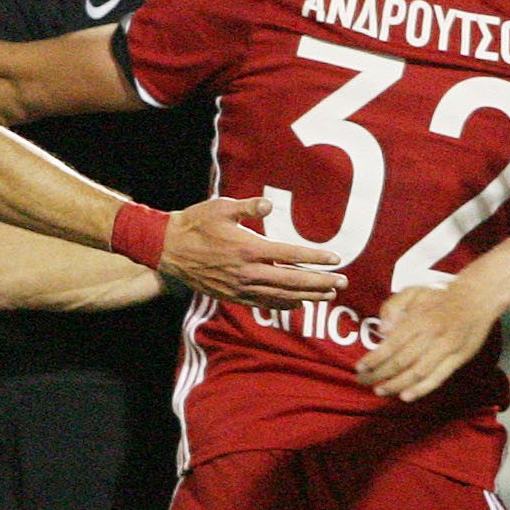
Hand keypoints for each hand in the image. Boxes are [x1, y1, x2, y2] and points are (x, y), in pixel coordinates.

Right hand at [161, 196, 341, 308]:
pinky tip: (299, 303)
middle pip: (293, 280)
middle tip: (342, 283)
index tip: (335, 259)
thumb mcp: (221, 207)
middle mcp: (247, 271)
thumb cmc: (196, 224)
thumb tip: (269, 205)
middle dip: (320, 282)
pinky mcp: (233, 296)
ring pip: (281, 296)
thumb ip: (249, 207)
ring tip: (328, 295)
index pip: (291, 255)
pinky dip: (285, 304)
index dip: (316, 258)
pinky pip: (264, 303)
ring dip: (308, 296)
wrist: (168, 249)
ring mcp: (240, 287)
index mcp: (248, 248)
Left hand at [357, 279, 500, 401]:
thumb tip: (383, 331)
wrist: (477, 298)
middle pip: (401, 361)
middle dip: (379, 375)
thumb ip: (393, 306)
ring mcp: (446, 349)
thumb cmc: (440, 297)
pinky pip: (437, 378)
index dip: (374, 359)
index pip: (392, 344)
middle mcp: (432, 335)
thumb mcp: (413, 292)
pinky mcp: (458, 359)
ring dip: (396, 385)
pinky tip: (406, 396)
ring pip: (417, 373)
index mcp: (419, 319)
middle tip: (362, 382)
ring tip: (380, 391)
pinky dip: (421, 390)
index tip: (359, 368)